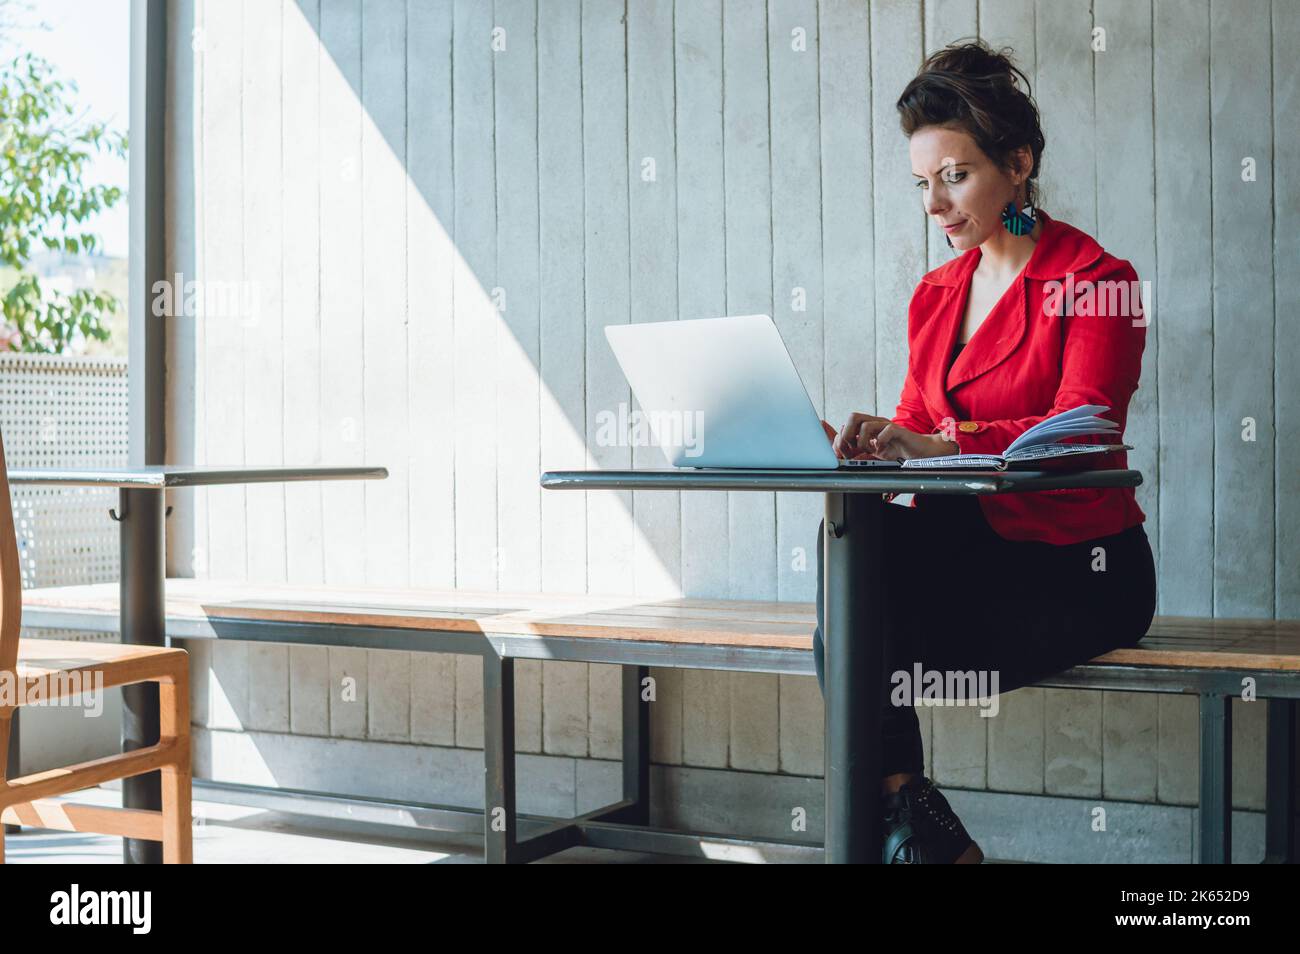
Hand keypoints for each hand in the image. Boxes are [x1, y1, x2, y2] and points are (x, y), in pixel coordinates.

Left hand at [821, 415, 956, 460]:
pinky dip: (880, 442)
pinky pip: (885, 431)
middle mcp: (875, 423)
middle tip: (853, 449)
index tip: (844, 453)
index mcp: (867, 426)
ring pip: (865, 425)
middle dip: (848, 435)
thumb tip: (838, 453)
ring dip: (863, 441)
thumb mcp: (872, 452)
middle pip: (853, 416)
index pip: (846, 424)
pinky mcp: (898, 430)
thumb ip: (857, 451)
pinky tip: (882, 449)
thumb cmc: (896, 451)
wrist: (919, 452)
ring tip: (870, 450)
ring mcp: (886, 425)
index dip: (841, 439)